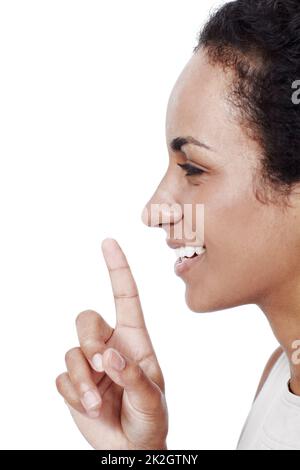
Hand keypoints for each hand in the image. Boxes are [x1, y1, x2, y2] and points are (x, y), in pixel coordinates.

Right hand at [56, 238, 167, 449]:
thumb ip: (133, 377)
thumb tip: (109, 357)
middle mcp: (109, 345)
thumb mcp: (152, 400)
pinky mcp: (74, 383)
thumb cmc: (150, 419)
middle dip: (89, 340)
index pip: (125, 296)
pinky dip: (75, 394)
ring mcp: (90, 364)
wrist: (131, 449)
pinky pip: (62, 378)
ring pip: (72, 352)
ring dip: (82, 379)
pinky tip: (91, 408)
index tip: (109, 242)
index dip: (118, 269)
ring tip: (98, 403)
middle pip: (86, 319)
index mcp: (134, 339)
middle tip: (101, 365)